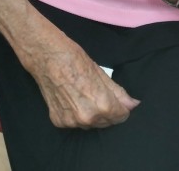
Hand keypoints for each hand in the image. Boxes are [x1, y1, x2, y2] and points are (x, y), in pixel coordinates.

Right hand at [22, 22, 139, 127]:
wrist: (45, 55)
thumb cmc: (74, 57)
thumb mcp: (100, 71)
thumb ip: (118, 92)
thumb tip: (133, 104)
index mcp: (101, 104)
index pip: (121, 116)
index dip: (122, 107)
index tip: (120, 100)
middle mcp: (87, 118)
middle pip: (107, 122)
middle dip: (108, 111)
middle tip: (100, 93)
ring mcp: (71, 121)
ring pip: (91, 124)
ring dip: (93, 114)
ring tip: (85, 94)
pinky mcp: (58, 121)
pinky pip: (75, 122)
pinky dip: (77, 114)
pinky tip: (72, 98)